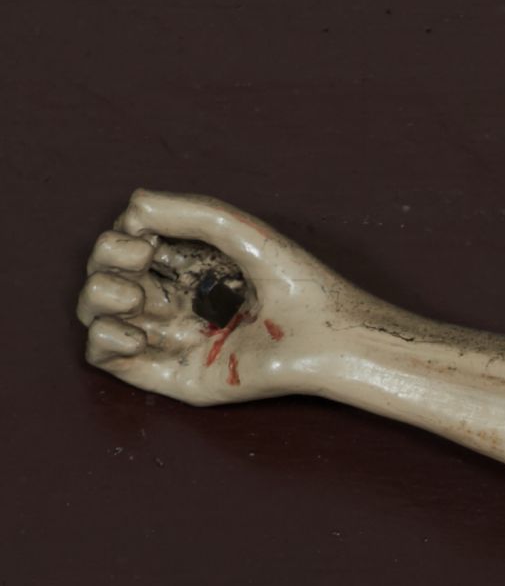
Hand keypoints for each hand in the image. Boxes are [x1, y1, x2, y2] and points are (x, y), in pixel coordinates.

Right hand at [74, 188, 357, 404]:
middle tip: (139, 258)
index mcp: (190, 272)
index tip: (147, 235)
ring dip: (97, 297)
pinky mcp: (175, 375)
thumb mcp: (237, 230)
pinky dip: (103, 340)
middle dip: (104, 262)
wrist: (327, 337)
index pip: (127, 250)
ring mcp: (173, 341)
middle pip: (105, 279)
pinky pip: (108, 363)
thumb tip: (132, 210)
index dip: (120, 237)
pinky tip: (135, 331)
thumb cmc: (296, 285)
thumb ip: (185, 212)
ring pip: (97, 318)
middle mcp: (177, 306)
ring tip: (136, 296)